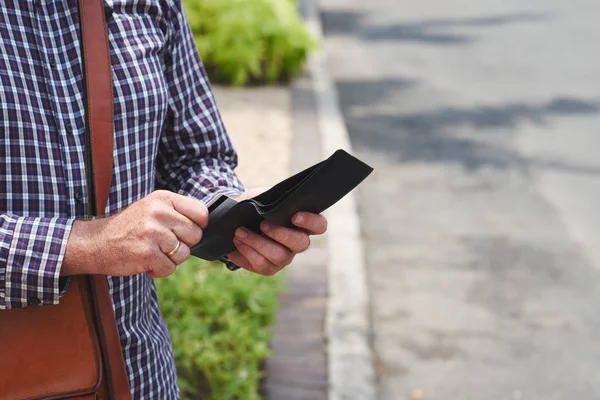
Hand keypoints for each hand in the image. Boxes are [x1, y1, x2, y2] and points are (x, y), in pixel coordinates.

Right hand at [62, 190, 207, 277]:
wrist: (95, 242)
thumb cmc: (130, 228)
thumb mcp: (152, 208)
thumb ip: (177, 212)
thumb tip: (206, 225)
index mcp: (163, 198)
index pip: (201, 213)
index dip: (198, 226)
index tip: (184, 232)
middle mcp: (159, 212)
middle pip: (195, 235)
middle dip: (183, 244)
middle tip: (164, 244)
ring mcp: (153, 233)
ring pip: (184, 254)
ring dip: (171, 259)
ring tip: (153, 252)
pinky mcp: (147, 253)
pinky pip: (170, 268)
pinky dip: (160, 270)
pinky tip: (146, 262)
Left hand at [227, 188, 327, 274]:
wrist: (235, 220)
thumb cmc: (255, 207)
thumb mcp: (263, 197)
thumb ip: (270, 199)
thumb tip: (265, 206)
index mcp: (302, 223)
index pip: (319, 225)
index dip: (311, 222)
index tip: (294, 216)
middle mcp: (298, 242)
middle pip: (302, 244)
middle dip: (281, 234)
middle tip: (262, 224)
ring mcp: (285, 257)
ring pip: (279, 256)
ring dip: (257, 242)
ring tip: (240, 231)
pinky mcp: (269, 268)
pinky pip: (262, 264)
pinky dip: (247, 251)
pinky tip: (237, 240)